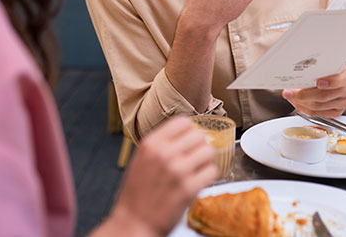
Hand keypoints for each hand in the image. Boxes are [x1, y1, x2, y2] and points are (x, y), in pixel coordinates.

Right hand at [105, 116, 216, 235]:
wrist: (133, 223)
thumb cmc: (136, 194)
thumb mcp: (141, 159)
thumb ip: (160, 144)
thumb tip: (186, 133)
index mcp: (151, 144)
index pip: (183, 121)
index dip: (189, 131)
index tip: (189, 139)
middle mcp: (165, 153)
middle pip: (199, 135)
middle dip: (199, 146)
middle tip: (194, 157)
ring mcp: (178, 170)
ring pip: (209, 151)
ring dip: (205, 160)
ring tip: (197, 169)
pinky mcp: (189, 188)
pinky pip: (212, 171)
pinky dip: (208, 176)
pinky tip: (198, 181)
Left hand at [281, 67, 345, 117]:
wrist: (338, 78)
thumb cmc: (330, 68)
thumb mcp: (327, 62)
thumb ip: (318, 64)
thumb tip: (298, 66)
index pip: (341, 80)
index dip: (330, 82)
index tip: (317, 82)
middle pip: (324, 96)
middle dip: (303, 94)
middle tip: (289, 91)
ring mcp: (343, 102)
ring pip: (317, 106)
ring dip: (300, 101)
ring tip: (290, 95)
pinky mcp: (337, 112)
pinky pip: (317, 113)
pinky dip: (303, 107)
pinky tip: (297, 101)